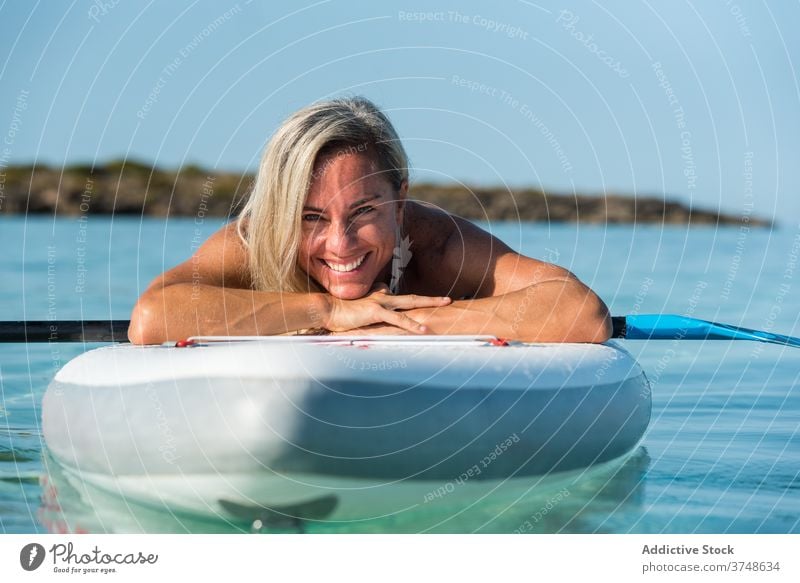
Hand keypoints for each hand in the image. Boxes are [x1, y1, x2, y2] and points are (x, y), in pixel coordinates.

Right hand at [322, 283, 450, 333]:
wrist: (326, 309)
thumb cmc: (340, 311)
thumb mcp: (358, 309)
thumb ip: (370, 307)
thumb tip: (375, 310)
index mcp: (379, 295)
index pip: (401, 298)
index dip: (415, 302)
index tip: (429, 305)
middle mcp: (383, 296)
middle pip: (413, 297)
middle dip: (431, 298)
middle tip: (448, 299)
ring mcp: (380, 302)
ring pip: (411, 303)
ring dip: (430, 303)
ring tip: (446, 304)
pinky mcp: (376, 311)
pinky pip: (399, 319)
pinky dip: (413, 325)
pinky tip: (424, 330)